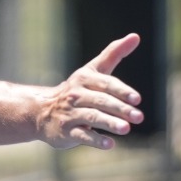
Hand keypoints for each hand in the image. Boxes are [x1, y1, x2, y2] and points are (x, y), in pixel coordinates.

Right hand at [37, 34, 142, 149]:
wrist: (41, 112)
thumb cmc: (77, 90)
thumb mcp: (92, 70)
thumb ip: (114, 53)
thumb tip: (135, 36)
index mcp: (84, 79)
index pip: (106, 84)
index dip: (121, 91)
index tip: (137, 99)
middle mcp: (76, 95)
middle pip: (100, 101)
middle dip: (120, 109)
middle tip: (138, 117)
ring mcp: (70, 114)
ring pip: (91, 117)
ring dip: (109, 123)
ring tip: (126, 129)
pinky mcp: (66, 132)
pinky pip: (82, 136)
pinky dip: (96, 140)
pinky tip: (110, 144)